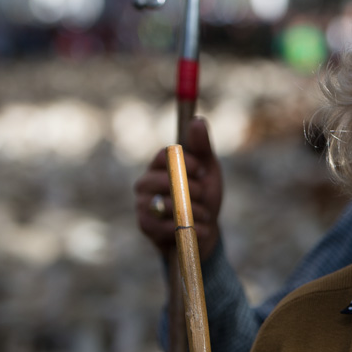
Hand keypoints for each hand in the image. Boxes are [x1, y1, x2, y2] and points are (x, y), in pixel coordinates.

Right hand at [133, 117, 223, 259]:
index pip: (165, 155)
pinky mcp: (145, 226)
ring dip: (192, 211)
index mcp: (160, 165)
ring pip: (164, 204)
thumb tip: (198, 120)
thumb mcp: (208, 170)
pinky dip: (187, 228)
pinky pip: (164, 225)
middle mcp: (146, 183)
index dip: (185, 162)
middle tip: (203, 194)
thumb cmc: (204, 196)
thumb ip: (202, 147)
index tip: (201, 169)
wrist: (203, 232)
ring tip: (204, 214)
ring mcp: (142, 205)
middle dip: (189, 189)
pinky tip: (198, 229)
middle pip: (159, 179)